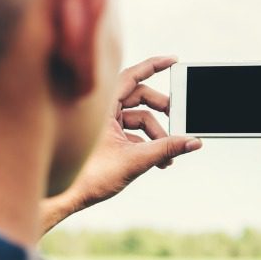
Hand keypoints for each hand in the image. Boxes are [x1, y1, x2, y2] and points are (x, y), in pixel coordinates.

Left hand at [40, 56, 201, 233]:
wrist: (66, 198)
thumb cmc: (89, 177)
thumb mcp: (136, 160)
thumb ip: (167, 149)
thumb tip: (194, 142)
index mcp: (102, 106)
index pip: (132, 76)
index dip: (154, 66)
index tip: (175, 61)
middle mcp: (101, 110)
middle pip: (140, 98)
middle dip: (162, 111)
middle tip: (180, 120)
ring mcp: (103, 124)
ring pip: (138, 118)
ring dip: (157, 135)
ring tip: (169, 155)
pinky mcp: (106, 139)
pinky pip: (132, 132)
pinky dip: (147, 143)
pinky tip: (160, 162)